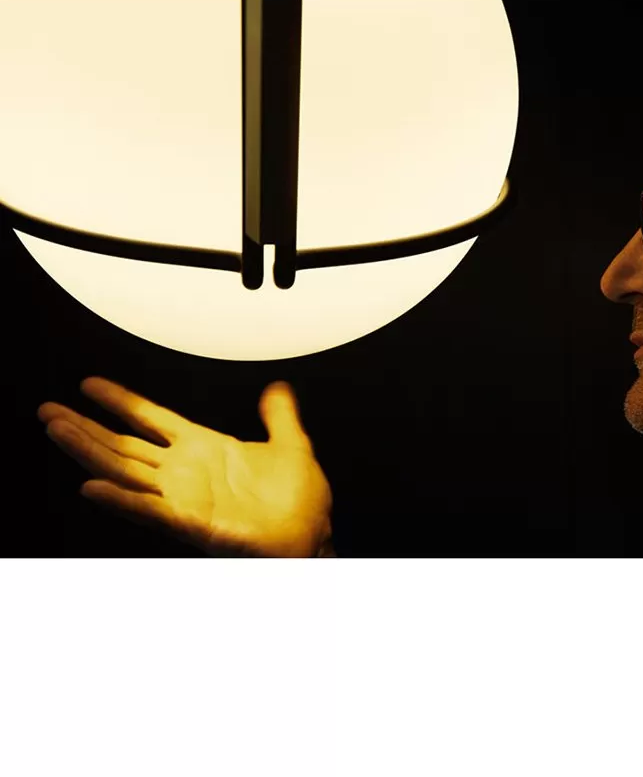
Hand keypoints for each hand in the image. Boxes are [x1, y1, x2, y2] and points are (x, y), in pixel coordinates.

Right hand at [39, 377, 332, 556]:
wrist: (315, 534)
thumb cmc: (299, 499)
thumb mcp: (291, 444)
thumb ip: (279, 416)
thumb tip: (277, 389)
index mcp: (204, 449)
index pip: (151, 418)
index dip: (121, 401)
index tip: (89, 384)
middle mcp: (186, 472)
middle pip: (124, 445)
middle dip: (86, 427)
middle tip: (49, 409)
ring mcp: (185, 497)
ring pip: (125, 472)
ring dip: (90, 453)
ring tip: (59, 431)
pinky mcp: (193, 523)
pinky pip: (150, 510)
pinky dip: (121, 500)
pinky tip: (93, 487)